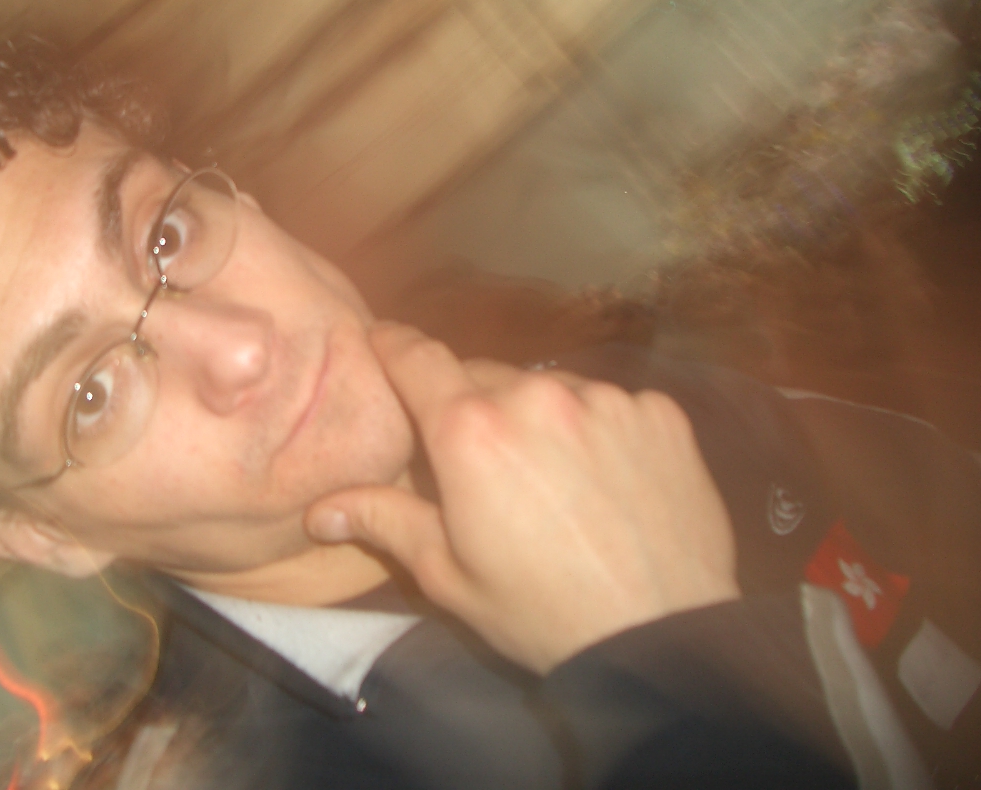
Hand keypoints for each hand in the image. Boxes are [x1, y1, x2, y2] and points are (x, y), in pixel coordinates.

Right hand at [305, 323, 739, 673]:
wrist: (661, 641)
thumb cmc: (541, 613)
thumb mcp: (448, 575)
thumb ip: (384, 521)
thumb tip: (319, 510)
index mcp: (471, 431)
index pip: (416, 357)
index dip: (394, 345)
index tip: (384, 340)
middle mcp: (537, 395)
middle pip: (483, 376)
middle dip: (471, 406)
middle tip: (479, 463)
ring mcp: (606, 398)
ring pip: (549, 390)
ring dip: (538, 417)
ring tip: (552, 480)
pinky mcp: (660, 412)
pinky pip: (610, 404)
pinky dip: (597, 429)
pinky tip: (606, 480)